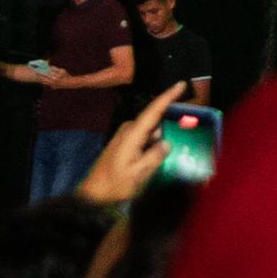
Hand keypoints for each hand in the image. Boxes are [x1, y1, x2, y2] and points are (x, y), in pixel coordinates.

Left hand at [81, 85, 176, 204]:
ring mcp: (125, 136)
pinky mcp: (124, 143)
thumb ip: (155, 157)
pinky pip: (145, 137)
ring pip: (150, 131)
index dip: (168, 96)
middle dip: (169, 125)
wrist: (94, 194)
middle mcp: (129, 130)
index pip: (153, 110)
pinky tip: (156, 157)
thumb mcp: (138, 174)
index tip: (181, 84)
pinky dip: (153, 144)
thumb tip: (167, 142)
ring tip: (168, 154)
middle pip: (154, 121)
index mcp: (133, 134)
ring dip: (160, 138)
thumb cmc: (115, 184)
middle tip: (182, 137)